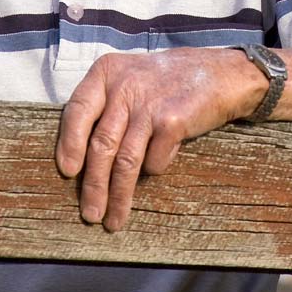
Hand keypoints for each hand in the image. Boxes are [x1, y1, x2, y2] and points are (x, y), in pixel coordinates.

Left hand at [56, 48, 263, 231]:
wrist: (223, 74)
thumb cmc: (170, 82)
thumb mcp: (130, 78)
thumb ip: (105, 105)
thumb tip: (79, 157)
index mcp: (107, 72)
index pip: (77, 110)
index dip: (69, 144)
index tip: (67, 173)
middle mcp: (125, 86)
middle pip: (101, 145)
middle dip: (93, 185)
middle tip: (90, 214)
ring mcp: (149, 104)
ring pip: (125, 161)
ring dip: (118, 196)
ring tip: (113, 220)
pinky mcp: (173, 121)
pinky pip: (154, 162)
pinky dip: (154, 170)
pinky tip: (157, 167)